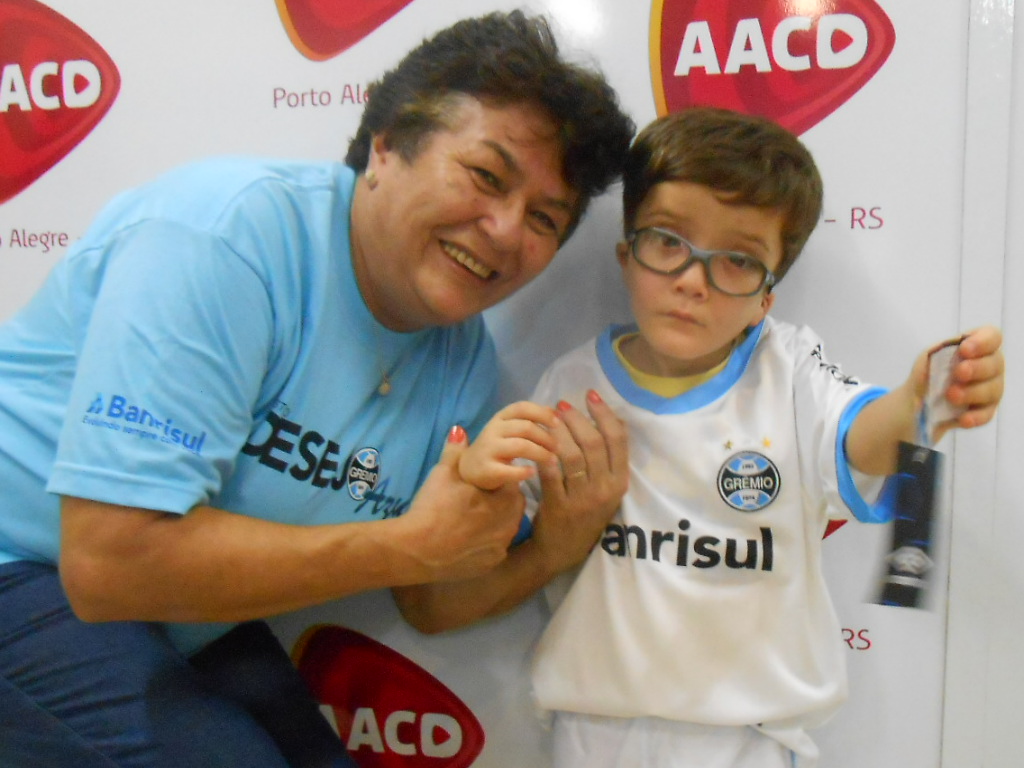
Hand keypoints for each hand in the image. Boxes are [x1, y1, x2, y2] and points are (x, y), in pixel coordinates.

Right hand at [395, 426, 526, 581]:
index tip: (479, 485)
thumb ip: (456, 451)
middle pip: (512, 506)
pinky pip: (495, 548)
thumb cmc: (433, 507)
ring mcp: (503, 546)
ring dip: (494, 523)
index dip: (496, 482)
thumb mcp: (443, 473)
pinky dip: (485, 543)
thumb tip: (460, 430)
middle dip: (499, 503)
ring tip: (468, 521)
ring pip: (505, 528)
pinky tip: (467, 540)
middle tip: (473, 502)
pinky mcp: (493, 564)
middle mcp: (511, 522)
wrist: (416, 549)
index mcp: (506, 496)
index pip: (513, 482)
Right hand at [458, 402, 558, 489]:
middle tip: (558, 448)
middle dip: (546, 437)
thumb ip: (528, 420)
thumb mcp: (510, 430)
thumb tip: (555, 411)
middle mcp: (493, 430)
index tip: (558, 423)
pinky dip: (523, 471)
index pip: (522, 408)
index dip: (542, 413)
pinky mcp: (487, 470)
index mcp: (500, 417)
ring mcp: (488, 449)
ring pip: (520, 446)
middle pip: (525, 427)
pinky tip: (533, 472)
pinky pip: (509, 470)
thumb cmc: (496, 448)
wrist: (469, 471)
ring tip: (552, 460)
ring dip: (540, 453)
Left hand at [531, 389, 628, 572]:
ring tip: (548, 418)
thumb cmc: (584, 514)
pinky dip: (544, 454)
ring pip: (573, 455)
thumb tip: (612, 418)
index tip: (591, 395)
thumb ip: (609, 460)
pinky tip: (537, 441)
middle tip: (562, 405)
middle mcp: (605, 490)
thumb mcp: (606, 489)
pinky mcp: (559, 507)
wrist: (561, 551)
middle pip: (594, 443)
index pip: (618, 440)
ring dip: (559, 432)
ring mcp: (583, 500)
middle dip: (578, 418)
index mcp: (620, 482)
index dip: (605, 413)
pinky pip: (551, 473)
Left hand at [911, 326, 1003, 441]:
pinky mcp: (985, 411)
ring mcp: (991, 389)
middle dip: (978, 368)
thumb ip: (939, 352)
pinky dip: (975, 417)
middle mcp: (990, 365)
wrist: (918, 399)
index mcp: (978, 345)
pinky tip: (962, 418)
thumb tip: (946, 351)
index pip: (992, 337)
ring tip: (951, 395)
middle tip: (959, 373)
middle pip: (996, 364)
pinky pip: (986, 415)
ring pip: (993, 390)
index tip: (964, 350)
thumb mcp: (928, 357)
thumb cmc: (929, 371)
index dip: (982, 342)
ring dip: (973, 392)